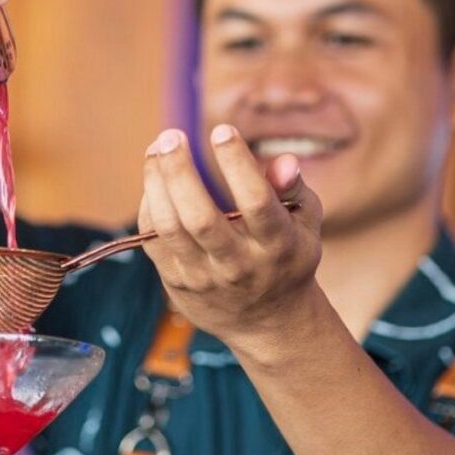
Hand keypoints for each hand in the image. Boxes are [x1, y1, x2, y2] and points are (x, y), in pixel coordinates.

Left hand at [138, 125, 323, 353]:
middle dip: (181, 172)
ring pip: (169, 228)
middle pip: (200, 217)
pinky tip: (154, 180)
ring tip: (156, 151)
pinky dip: (149, 206)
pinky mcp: (177, 282)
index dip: (237, 164)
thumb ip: (294, 189)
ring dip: (156, 184)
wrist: (267, 323)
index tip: (222, 131)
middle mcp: (238, 264)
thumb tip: (283, 161)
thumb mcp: (305, 224)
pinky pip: (153, 240)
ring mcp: (203, 277)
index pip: (256, 202)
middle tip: (171, 136)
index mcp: (276, 246)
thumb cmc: (287, 257)